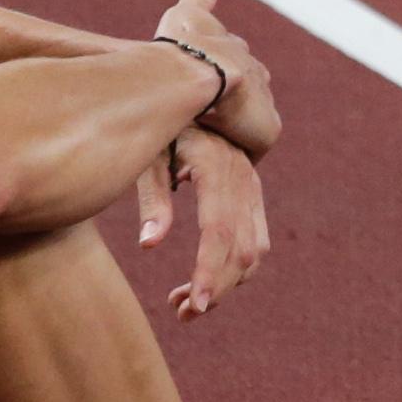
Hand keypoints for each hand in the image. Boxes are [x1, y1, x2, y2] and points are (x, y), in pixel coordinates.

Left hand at [135, 125, 268, 321]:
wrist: (190, 87)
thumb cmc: (157, 124)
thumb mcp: (146, 154)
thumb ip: (151, 198)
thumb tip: (150, 245)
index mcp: (215, 166)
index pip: (219, 232)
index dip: (209, 273)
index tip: (194, 307)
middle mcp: (242, 176)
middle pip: (243, 248)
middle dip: (217, 288)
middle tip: (183, 314)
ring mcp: (252, 183)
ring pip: (255, 248)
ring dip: (227, 283)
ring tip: (186, 305)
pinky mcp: (251, 191)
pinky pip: (255, 238)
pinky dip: (236, 266)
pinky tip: (204, 279)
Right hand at [154, 0, 282, 157]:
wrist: (197, 69)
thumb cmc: (181, 43)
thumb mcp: (186, 12)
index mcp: (237, 54)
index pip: (234, 66)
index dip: (218, 81)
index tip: (204, 96)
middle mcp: (256, 75)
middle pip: (245, 98)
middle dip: (225, 111)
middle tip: (197, 126)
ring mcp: (263, 103)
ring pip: (244, 126)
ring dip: (225, 136)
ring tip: (195, 154)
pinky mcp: (268, 130)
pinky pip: (249, 149)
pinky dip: (228, 154)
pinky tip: (202, 163)